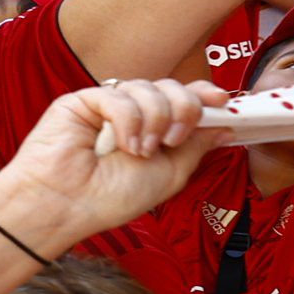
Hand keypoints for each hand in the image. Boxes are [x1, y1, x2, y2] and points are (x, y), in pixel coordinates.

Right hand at [0, 79, 220, 254]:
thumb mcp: (170, 174)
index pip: (183, 99)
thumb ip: (196, 146)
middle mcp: (132, 115)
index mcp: (154, 131)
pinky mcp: (83, 101)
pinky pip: (118, 95)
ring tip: (138, 151)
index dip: (203, 95)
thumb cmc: (111, 198)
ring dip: (153, 121)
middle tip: (172, 141)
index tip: (221, 100)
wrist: (68, 205)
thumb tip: (225, 124)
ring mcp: (107, 106)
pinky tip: (121, 143)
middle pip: (171, 88)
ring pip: (148, 88)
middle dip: (182, 110)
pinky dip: (127, 120)